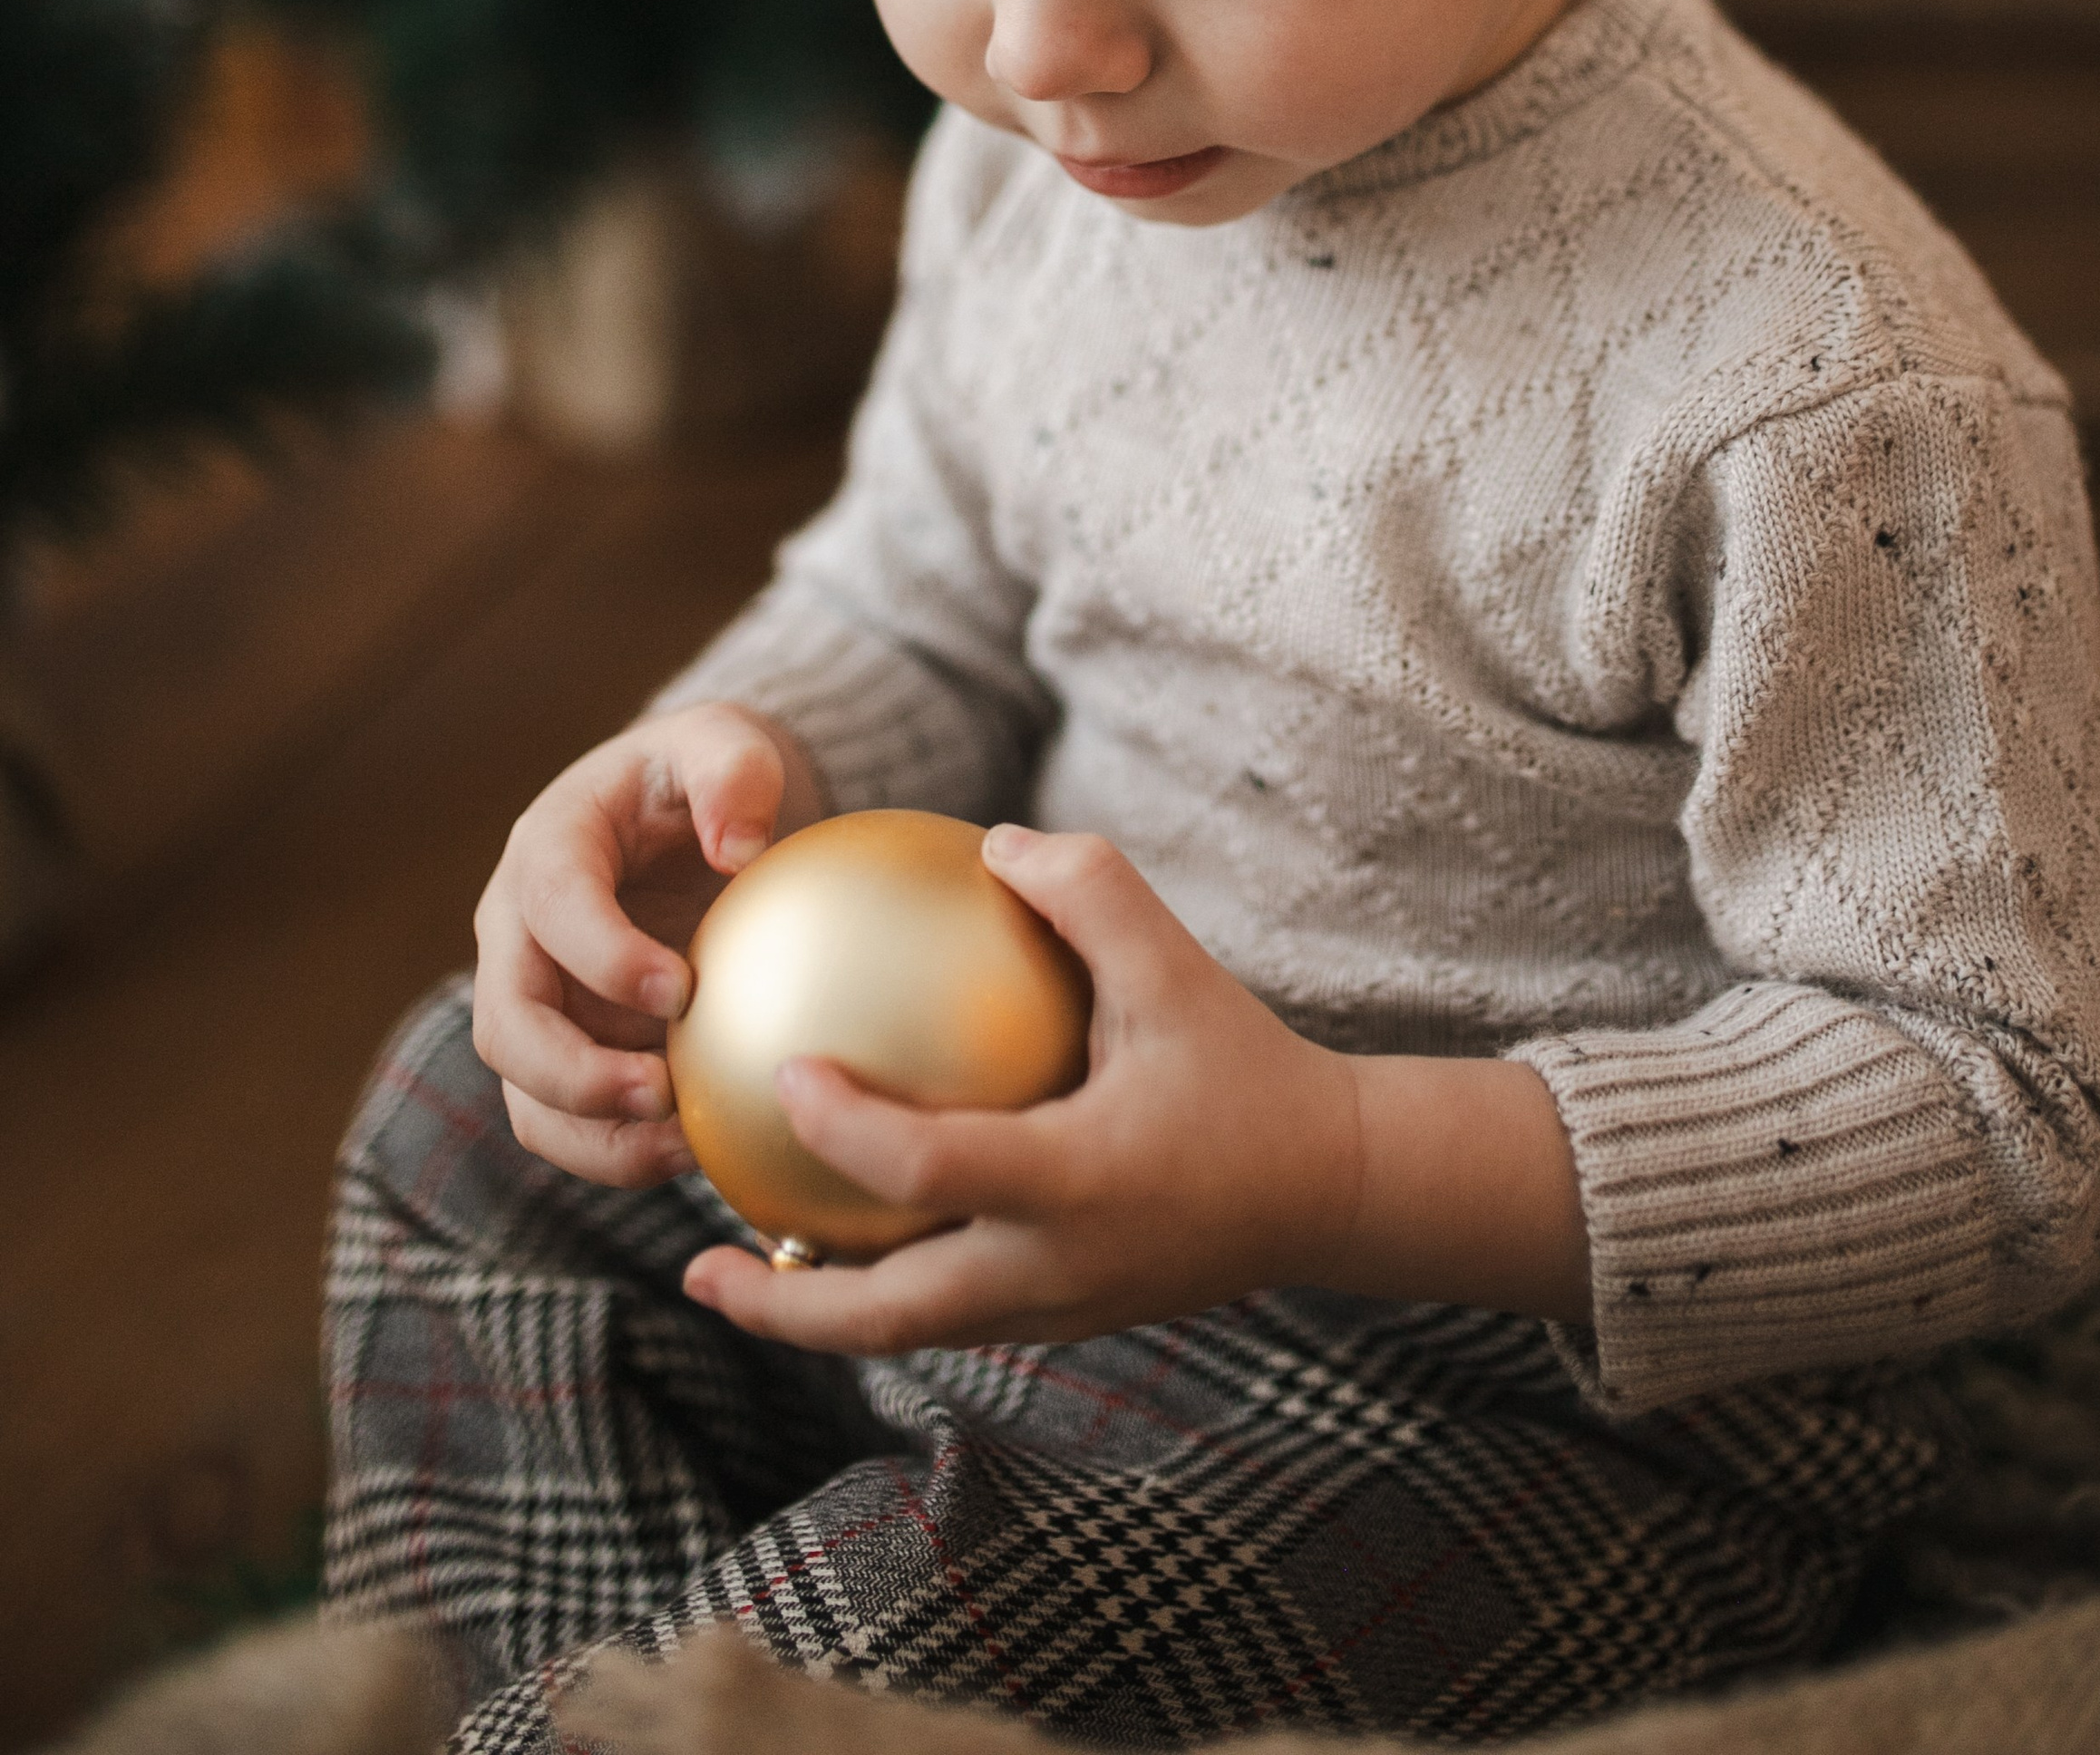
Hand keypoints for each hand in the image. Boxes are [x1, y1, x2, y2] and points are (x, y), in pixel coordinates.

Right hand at [472, 700, 821, 1187]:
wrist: (689, 819)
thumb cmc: (704, 777)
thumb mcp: (725, 744)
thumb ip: (734, 775)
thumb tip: (738, 847)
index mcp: (549, 847)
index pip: (552, 904)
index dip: (603, 954)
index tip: (682, 991)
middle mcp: (518, 933)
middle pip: (507, 1022)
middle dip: (574, 1071)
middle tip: (664, 1093)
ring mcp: (535, 1001)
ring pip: (526, 1093)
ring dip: (594, 1130)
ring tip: (684, 1143)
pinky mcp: (566, 1052)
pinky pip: (567, 1123)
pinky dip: (618, 1152)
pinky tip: (696, 1150)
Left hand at [679, 826, 1589, 1353]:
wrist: (1326, 1188)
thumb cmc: (1245, 1065)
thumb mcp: (1177, 967)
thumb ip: (1089, 893)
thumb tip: (991, 841)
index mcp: (1076, 1181)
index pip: (933, 1167)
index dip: (847, 1129)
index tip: (783, 1072)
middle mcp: (1053, 1267)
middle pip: (889, 1318)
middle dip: (784, 1303)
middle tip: (695, 1265)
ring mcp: (1056, 1311)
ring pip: (909, 1333)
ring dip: (820, 1310)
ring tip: (736, 1265)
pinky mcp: (1062, 1320)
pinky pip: (949, 1314)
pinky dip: (881, 1291)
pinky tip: (838, 1234)